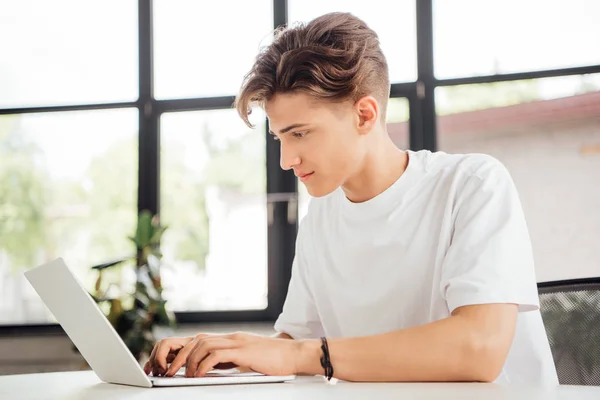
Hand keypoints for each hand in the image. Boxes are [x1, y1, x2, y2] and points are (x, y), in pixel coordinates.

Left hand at [164, 332, 304, 377]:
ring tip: (182, 375)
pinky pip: (216, 354)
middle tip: (166, 372)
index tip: (169, 366)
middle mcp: (231, 337)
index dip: (181, 351)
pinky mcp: (243, 351)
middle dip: (178, 356)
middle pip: (195, 340)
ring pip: (202, 345)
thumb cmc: (273, 361)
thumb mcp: (245, 360)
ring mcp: (237, 342)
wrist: (295, 355)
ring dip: (188, 361)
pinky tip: (199, 375)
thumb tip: (208, 369)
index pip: (198, 339)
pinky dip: (203, 365)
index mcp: (230, 339)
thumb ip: (228, 361)